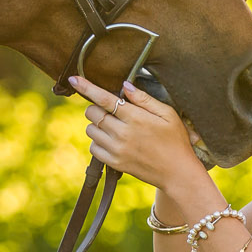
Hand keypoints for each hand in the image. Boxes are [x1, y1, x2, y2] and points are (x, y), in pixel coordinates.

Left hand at [68, 75, 204, 188]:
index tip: (73, 79)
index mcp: (135, 117)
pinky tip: (112, 141)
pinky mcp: (114, 163)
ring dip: (97, 125)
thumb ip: (144, 99)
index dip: (87, 87)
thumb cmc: (176, 140)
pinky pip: (93, 148)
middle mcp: (122, 133)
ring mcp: (117, 149)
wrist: (178, 172)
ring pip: (90, 130)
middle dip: (97, 107)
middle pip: (92, 113)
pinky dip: (98, 142)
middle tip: (112, 111)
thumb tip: (125, 86)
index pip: (104, 98)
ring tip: (114, 127)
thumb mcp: (168, 114)